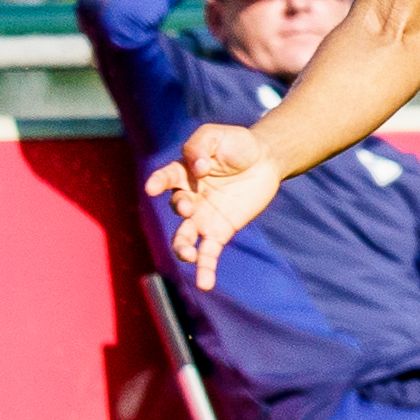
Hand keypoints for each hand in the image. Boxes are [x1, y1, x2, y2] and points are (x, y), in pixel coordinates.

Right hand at [145, 124, 287, 291]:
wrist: (266, 158)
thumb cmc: (238, 144)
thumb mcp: (216, 135)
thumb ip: (199, 146)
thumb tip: (196, 168)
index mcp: (183, 173)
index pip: (165, 178)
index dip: (158, 182)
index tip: (152, 187)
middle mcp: (189, 197)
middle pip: (176, 208)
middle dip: (180, 208)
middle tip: (189, 206)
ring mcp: (203, 217)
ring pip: (185, 237)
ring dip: (183, 249)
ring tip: (189, 256)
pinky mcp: (220, 230)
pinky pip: (209, 252)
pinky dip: (205, 269)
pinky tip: (204, 284)